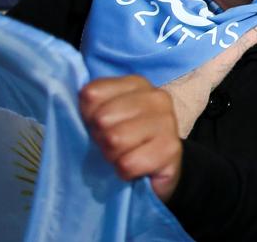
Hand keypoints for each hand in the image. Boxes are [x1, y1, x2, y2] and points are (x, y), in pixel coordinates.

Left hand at [80, 76, 182, 200]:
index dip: (87, 116)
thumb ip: (90, 105)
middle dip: (101, 138)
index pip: (92, 94)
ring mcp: (167, 121)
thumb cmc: (125, 139)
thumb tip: (84, 97)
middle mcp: (155, 97)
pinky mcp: (171, 149)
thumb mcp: (104, 117)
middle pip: (102, 118)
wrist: (158, 168)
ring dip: (112, 156)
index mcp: (136, 84)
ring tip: (123, 156)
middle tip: (112, 145)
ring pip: (115, 140)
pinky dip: (125, 172)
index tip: (98, 126)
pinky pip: (128, 163)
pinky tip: (135, 169)